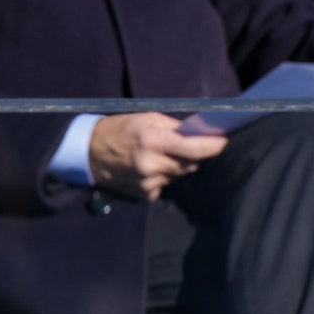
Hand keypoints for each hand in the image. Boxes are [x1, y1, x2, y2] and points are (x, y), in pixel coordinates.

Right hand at [88, 113, 227, 200]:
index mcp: (152, 140)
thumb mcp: (145, 118)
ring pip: (179, 175)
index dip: (212, 146)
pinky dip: (163, 177)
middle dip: (191, 155)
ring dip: (175, 166)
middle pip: (190, 164)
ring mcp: (148, 182)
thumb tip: (198, 133)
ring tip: (156, 156)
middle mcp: (152, 164)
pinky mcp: (145, 195)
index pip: (193, 148)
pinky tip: (147, 169)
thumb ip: (173, 127)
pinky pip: (166, 185)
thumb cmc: (119, 129)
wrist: (89, 153)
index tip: (223, 141)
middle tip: (178, 145)